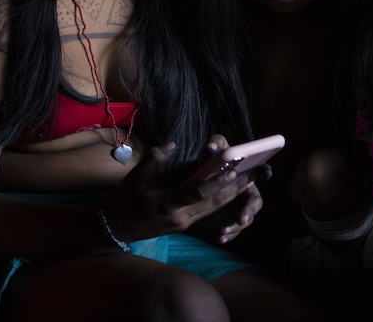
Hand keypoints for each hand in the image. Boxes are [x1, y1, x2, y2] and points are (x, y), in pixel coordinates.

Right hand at [100, 139, 259, 241]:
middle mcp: (182, 216)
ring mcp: (185, 222)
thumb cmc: (125, 201)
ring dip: (233, 193)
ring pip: (214, 207)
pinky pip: (208, 210)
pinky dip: (221, 198)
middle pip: (215, 202)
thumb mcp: (136, 178)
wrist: (117, 228)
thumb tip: (172, 144)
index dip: (217, 180)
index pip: (198, 192)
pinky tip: (231, 188)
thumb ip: (155, 159)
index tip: (233, 169)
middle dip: (236, 187)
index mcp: (169, 204)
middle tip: (255, 172)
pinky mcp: (185, 223)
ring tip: (250, 178)